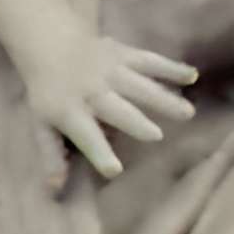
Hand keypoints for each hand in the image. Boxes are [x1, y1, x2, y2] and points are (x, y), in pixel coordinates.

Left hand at [25, 31, 195, 185]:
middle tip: (156, 136)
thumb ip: (52, 155)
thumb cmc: (49, 94)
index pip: (85, 136)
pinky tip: (192, 77)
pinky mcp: (124, 54)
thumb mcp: (42, 125)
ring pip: (138, 86)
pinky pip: (149, 61)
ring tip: (187, 113)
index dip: (99, 152)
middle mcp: (92, 91)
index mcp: (69, 112)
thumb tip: (55, 189)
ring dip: (162, 97)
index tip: (115, 170)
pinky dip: (170, 68)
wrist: (49, 44)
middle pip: (116, 109)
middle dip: (134, 121)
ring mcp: (109, 71)